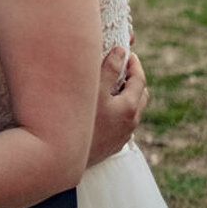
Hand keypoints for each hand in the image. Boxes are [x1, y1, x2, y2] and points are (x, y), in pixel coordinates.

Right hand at [87, 46, 149, 166]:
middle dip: (134, 80)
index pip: (140, 80)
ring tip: (111, 85)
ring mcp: (122, 136)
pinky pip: (122, 124)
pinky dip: (118, 111)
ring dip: (126, 96)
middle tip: (122, 67)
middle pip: (140, 96)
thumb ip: (110, 68)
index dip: (134, 64)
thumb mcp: (94, 88)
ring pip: (132, 112)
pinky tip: (103, 108)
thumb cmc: (80, 118)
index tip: (128, 54)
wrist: (66, 155)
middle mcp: (130, 124)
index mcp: (130, 107)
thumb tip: (122, 52)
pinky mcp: (112, 145)